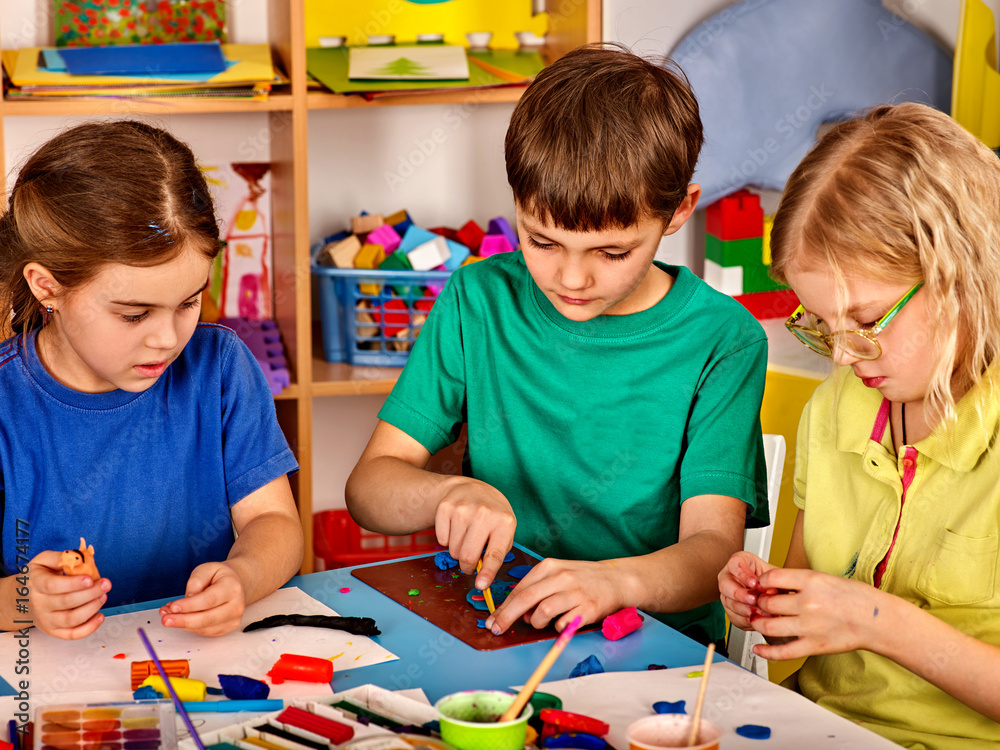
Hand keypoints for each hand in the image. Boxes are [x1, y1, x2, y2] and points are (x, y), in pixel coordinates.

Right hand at [23, 551, 109, 638]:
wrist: (24, 596)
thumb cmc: (40, 575)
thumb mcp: (44, 560)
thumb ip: (60, 557)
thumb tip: (79, 556)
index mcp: (36, 583)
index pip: (52, 586)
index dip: (72, 584)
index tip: (89, 579)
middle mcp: (39, 604)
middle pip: (65, 602)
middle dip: (90, 594)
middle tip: (106, 584)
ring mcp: (46, 620)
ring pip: (70, 619)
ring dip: (91, 608)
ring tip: (103, 596)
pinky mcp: (53, 631)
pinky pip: (71, 635)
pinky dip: (88, 629)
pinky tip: (100, 616)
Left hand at [160, 562, 246, 636]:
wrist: (236, 584)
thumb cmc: (220, 577)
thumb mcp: (207, 569)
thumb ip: (196, 581)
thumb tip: (186, 600)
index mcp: (232, 588)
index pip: (209, 600)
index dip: (190, 605)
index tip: (173, 607)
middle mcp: (236, 606)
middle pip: (207, 618)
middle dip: (183, 620)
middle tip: (165, 619)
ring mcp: (232, 620)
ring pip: (203, 628)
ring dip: (183, 624)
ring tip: (168, 616)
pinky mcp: (225, 629)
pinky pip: (204, 632)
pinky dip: (189, 627)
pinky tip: (181, 618)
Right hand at [434, 477, 515, 589]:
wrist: (470, 488)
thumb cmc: (491, 515)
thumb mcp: (504, 529)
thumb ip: (497, 553)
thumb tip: (482, 580)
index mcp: (504, 521)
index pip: (495, 554)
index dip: (487, 572)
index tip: (481, 585)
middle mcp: (484, 513)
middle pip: (468, 556)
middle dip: (467, 566)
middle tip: (469, 562)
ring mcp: (463, 509)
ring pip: (453, 550)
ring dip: (457, 550)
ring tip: (465, 536)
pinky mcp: (445, 507)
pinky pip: (441, 540)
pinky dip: (446, 539)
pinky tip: (455, 526)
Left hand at [483, 557, 623, 635]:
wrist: (617, 580)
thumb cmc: (583, 579)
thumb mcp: (558, 575)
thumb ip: (538, 590)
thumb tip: (521, 613)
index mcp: (550, 567)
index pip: (520, 588)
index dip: (503, 606)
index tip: (492, 620)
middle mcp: (561, 577)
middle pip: (526, 599)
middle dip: (507, 616)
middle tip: (496, 629)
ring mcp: (575, 593)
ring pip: (543, 611)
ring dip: (536, 622)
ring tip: (540, 623)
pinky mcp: (589, 608)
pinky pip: (564, 624)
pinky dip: (558, 627)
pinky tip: (562, 623)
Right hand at [718, 551, 778, 629]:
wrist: (774, 595)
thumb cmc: (772, 580)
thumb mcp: (776, 575)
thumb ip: (774, 581)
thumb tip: (771, 591)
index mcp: (739, 562)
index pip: (734, 564)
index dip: (743, 574)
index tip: (754, 583)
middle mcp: (729, 577)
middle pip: (725, 584)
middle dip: (740, 594)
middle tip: (754, 600)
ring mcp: (727, 594)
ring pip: (729, 603)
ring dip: (746, 610)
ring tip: (761, 612)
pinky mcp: (730, 610)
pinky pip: (734, 617)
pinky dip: (747, 620)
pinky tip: (758, 619)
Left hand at [749, 567, 885, 659]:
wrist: (877, 620)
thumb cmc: (854, 597)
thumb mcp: (824, 578)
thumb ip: (798, 582)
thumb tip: (772, 585)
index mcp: (811, 581)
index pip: (771, 577)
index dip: (761, 582)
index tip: (761, 585)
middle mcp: (808, 603)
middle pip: (767, 603)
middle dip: (759, 603)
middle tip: (760, 604)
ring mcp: (810, 626)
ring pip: (769, 626)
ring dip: (759, 624)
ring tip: (759, 621)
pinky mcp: (814, 646)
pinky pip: (783, 652)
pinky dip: (766, 652)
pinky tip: (757, 649)